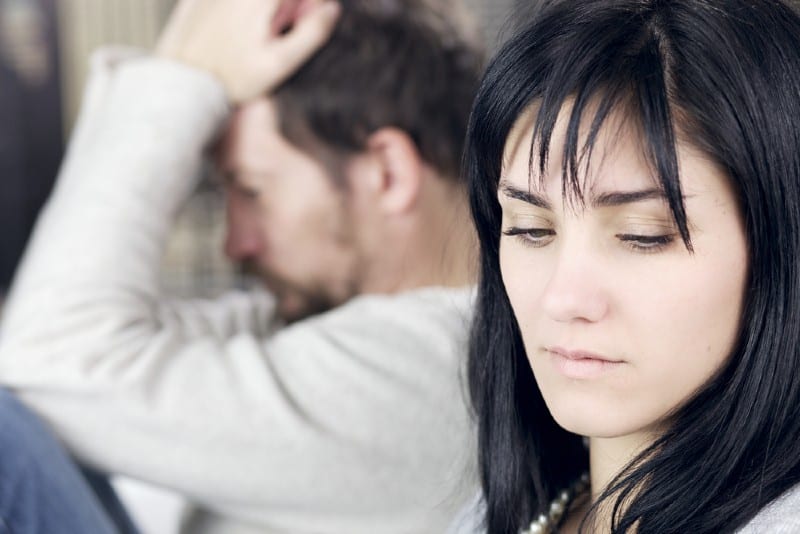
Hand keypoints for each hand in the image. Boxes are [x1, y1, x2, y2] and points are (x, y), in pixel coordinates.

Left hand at [156, 0, 339, 101]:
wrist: (180, 85)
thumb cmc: (231, 79)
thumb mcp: (279, 64)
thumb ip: (310, 34)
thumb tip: (331, 10)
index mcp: (261, 0)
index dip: (308, 4)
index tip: (306, 18)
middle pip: (274, 1)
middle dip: (283, 10)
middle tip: (276, 31)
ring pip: (254, 4)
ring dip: (262, 14)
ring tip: (250, 37)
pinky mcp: (193, 2)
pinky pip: (224, 5)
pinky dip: (233, 15)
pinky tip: (229, 35)